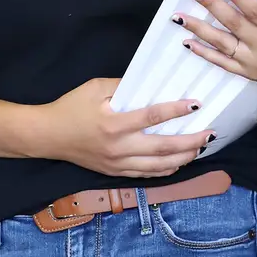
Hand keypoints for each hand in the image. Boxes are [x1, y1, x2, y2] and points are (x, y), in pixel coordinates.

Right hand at [35, 78, 214, 177]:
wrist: (46, 136)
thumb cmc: (71, 107)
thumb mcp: (96, 87)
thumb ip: (125, 84)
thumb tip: (153, 82)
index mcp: (114, 123)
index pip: (152, 116)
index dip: (176, 110)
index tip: (197, 103)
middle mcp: (118, 147)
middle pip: (163, 148)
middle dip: (190, 142)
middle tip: (210, 133)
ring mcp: (117, 163)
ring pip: (158, 166)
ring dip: (183, 158)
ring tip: (201, 147)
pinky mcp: (114, 172)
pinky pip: (146, 174)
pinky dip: (166, 169)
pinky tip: (180, 162)